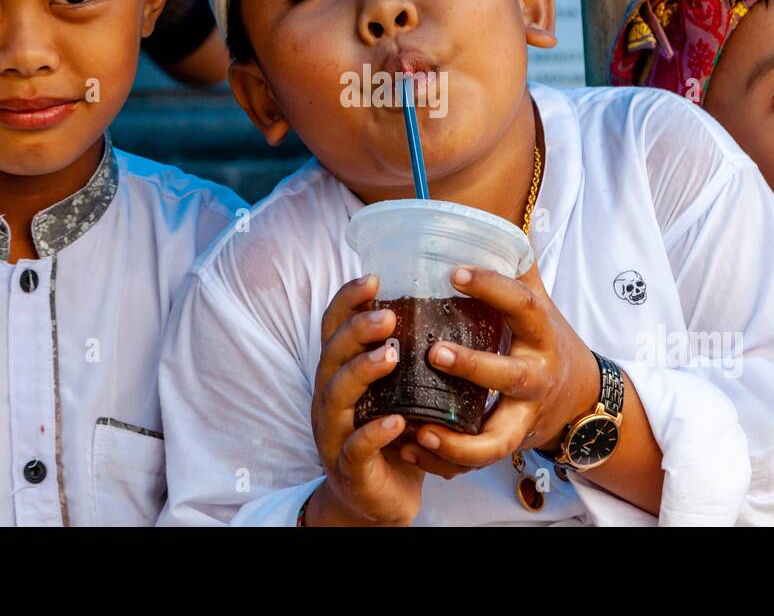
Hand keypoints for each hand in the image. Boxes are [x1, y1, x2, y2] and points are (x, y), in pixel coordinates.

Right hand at [308, 274, 426, 525]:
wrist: (378, 497)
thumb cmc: (391, 431)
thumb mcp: (395, 386)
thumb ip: (405, 351)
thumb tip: (444, 301)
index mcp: (339, 370)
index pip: (333, 326)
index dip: (347, 300)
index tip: (373, 277)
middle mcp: (329, 395)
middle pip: (332, 353)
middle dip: (357, 330)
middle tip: (389, 315)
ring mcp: (334, 431)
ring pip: (337, 394)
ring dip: (363, 371)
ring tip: (392, 355)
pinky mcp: (349, 466)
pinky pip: (356, 446)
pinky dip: (375, 432)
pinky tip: (396, 421)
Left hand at [410, 262, 600, 467]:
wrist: (582, 400)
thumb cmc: (545, 342)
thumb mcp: (538, 303)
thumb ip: (513, 266)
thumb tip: (485, 220)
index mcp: (540, 333)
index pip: (521, 305)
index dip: (491, 286)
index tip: (453, 271)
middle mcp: (536, 377)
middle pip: (511, 376)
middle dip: (473, 367)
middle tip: (433, 351)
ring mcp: (524, 417)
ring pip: (496, 439)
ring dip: (458, 438)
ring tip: (420, 425)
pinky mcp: (509, 444)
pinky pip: (477, 463)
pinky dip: (445, 460)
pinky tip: (412, 445)